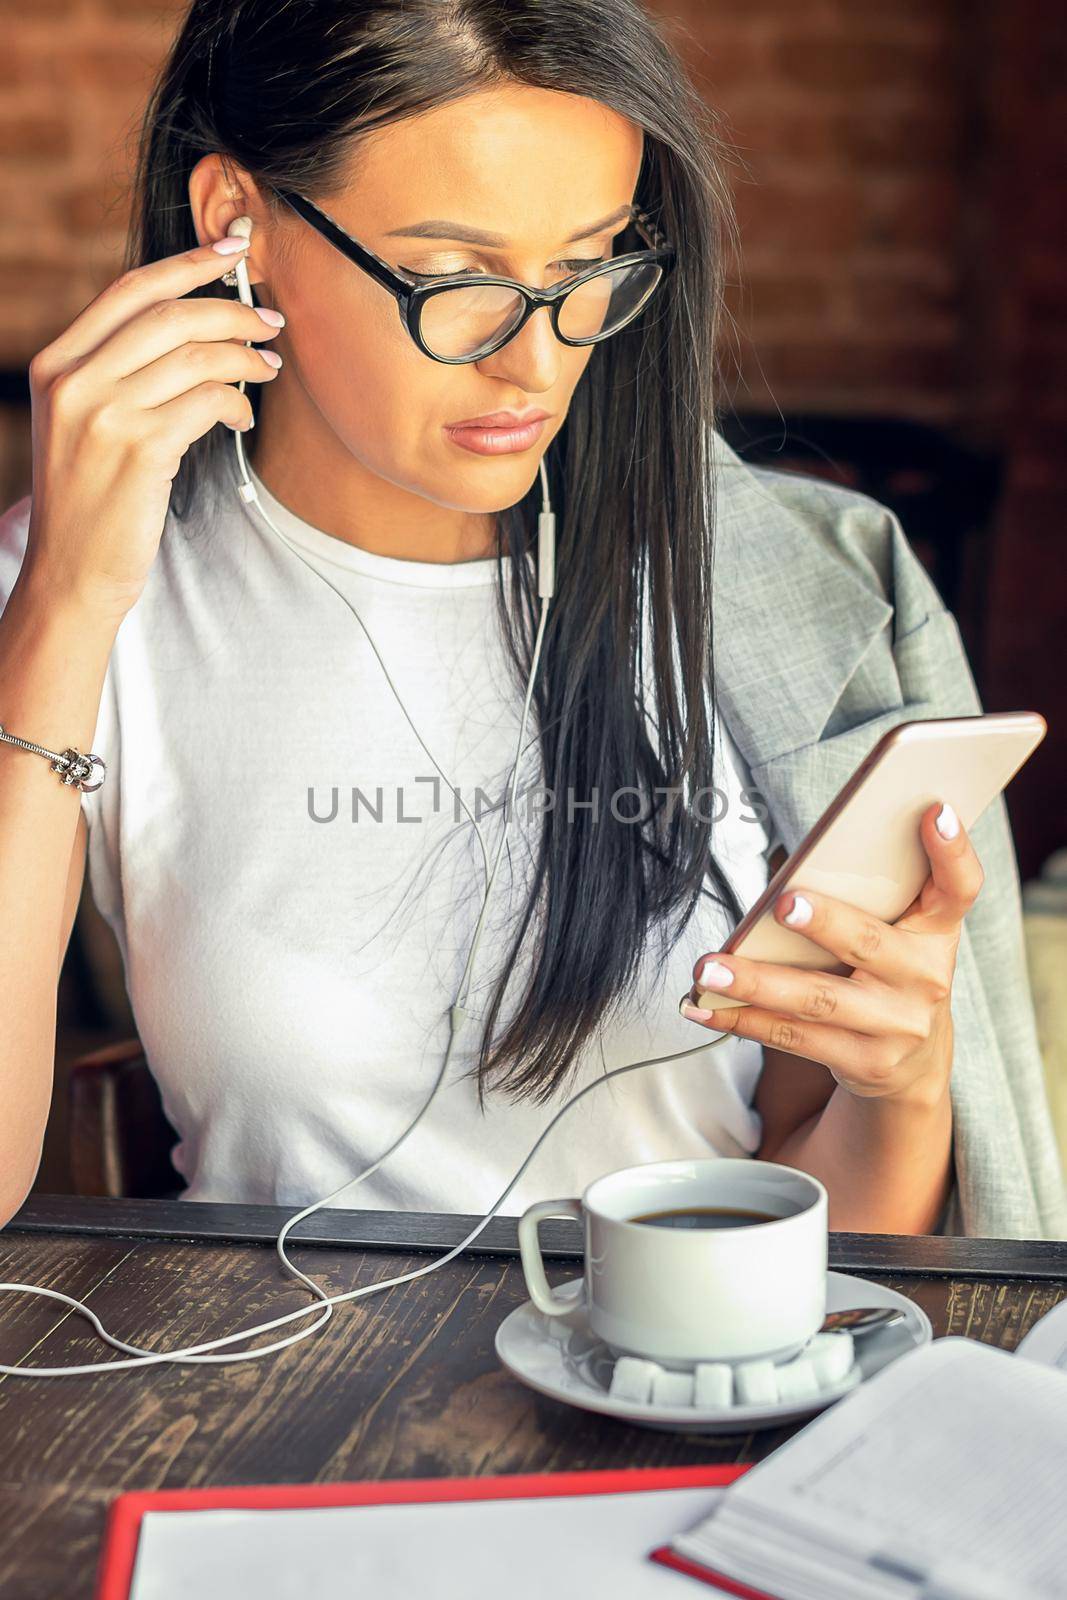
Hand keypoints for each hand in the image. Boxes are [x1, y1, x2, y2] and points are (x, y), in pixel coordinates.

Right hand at [24, 233, 283, 620]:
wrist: (72, 572)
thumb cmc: (93, 501)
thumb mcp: (84, 424)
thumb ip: (117, 373)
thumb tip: (192, 328)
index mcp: (56, 364)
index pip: (128, 291)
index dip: (186, 263)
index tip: (231, 249)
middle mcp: (74, 382)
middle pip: (169, 315)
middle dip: (231, 310)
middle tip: (270, 321)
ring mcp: (104, 414)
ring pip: (195, 356)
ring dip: (245, 358)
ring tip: (268, 370)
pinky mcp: (140, 449)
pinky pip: (208, 401)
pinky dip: (238, 402)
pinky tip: (244, 418)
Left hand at [679, 800, 984, 1106]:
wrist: (912, 1065)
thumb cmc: (888, 973)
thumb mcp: (899, 934)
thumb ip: (866, 898)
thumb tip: (784, 871)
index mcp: (937, 931)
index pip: (959, 886)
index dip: (952, 850)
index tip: (934, 810)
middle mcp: (927, 978)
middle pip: (870, 943)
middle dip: (826, 923)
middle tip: (784, 903)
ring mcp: (897, 1025)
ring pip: (817, 999)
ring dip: (756, 982)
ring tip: (709, 966)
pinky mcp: (864, 1062)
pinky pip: (793, 1037)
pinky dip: (742, 1019)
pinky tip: (702, 1006)